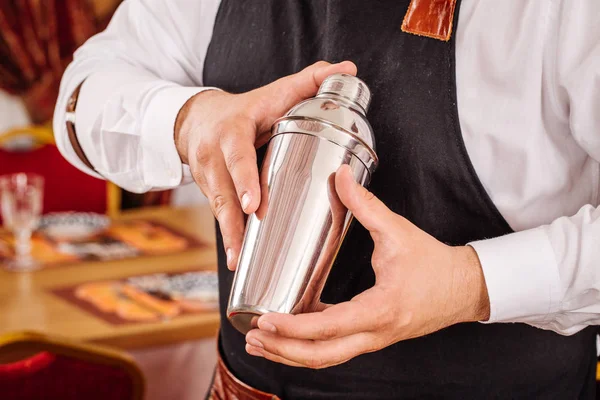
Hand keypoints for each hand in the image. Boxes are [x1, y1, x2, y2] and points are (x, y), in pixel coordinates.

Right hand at [174, 61, 356, 269]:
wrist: (198, 118)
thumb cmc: (245, 108)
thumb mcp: (274, 92)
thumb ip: (309, 81)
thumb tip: (347, 68)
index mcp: (232, 130)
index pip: (237, 155)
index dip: (245, 179)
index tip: (256, 205)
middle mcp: (213, 154)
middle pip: (223, 188)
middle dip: (234, 216)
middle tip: (251, 235)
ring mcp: (206, 174)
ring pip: (218, 206)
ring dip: (229, 235)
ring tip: (240, 260)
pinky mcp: (207, 190)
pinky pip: (218, 214)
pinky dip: (228, 237)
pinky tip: (237, 260)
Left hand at [244, 165, 490, 368]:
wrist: (464, 288)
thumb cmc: (434, 263)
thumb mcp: (398, 231)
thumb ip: (366, 205)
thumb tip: (341, 175)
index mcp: (379, 310)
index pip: (328, 328)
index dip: (293, 328)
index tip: (265, 319)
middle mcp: (375, 333)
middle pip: (321, 356)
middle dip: (282, 351)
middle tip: (252, 336)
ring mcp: (373, 340)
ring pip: (326, 359)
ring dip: (291, 355)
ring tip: (260, 343)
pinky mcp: (372, 337)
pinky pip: (336, 349)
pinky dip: (308, 346)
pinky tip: (290, 333)